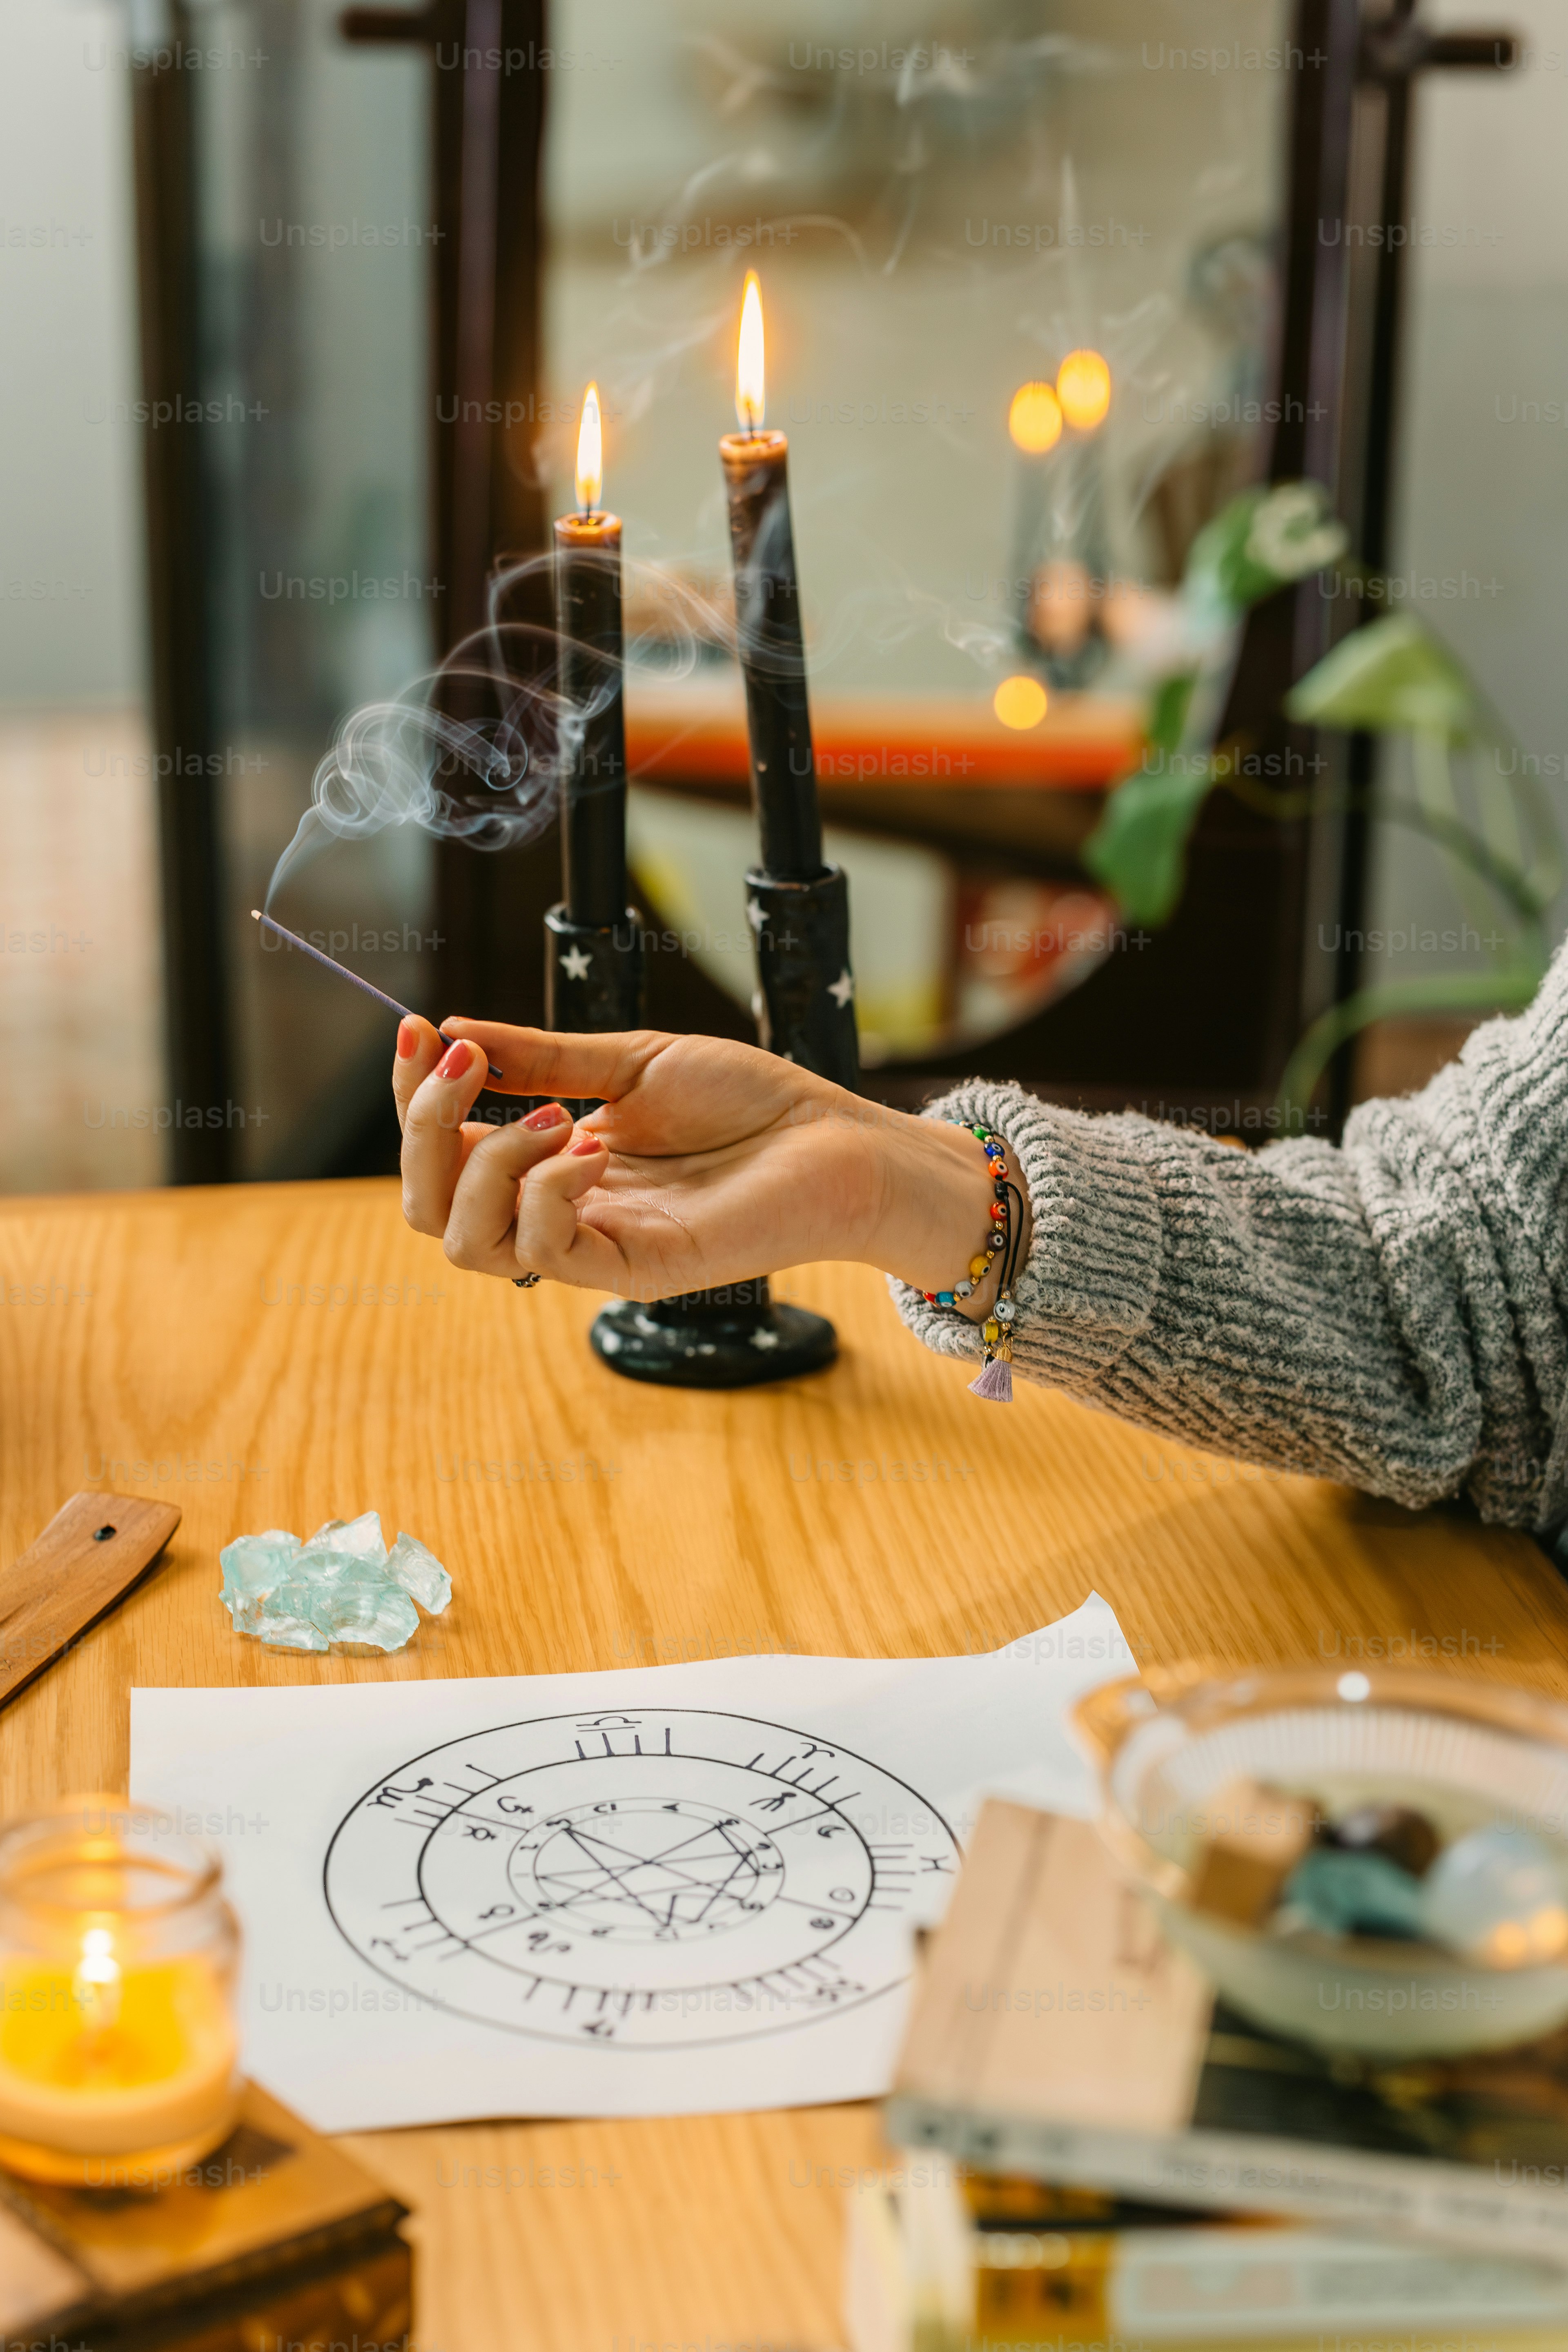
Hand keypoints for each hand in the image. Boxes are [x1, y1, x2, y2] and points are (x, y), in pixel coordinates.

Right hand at [391, 1017, 1015, 1305]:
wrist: (836, 1141)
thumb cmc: (750, 1103)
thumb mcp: (632, 1061)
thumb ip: (543, 1056)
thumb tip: (451, 1029)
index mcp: (550, 1164)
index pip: (442, 1154)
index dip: (413, 1097)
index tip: (418, 1030)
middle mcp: (559, 1212)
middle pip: (429, 1208)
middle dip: (424, 1129)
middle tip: (467, 1063)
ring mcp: (594, 1249)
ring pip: (469, 1242)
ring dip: (488, 1162)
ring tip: (558, 1114)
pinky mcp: (634, 1272)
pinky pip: (544, 1251)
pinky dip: (547, 1191)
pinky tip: (593, 1148)